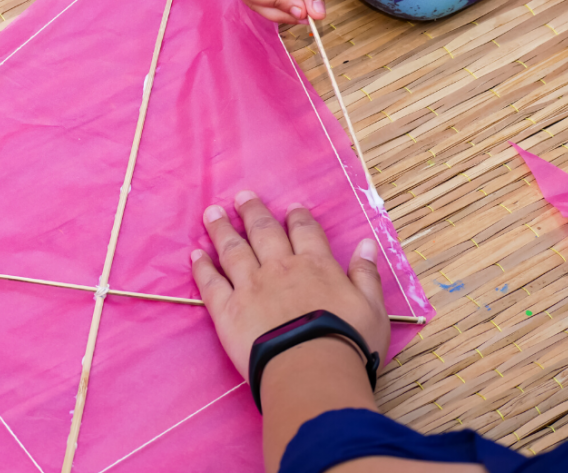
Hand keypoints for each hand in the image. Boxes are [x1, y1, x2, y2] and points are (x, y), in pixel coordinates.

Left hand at [190, 190, 388, 381]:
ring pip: (233, 249)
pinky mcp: (228, 310)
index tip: (291, 207)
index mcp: (315, 266)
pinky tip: (196, 255)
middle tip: (242, 196)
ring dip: (222, 229)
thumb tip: (367, 244)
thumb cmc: (348, 342)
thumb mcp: (372, 307)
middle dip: (253, 211)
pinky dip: (202, 267)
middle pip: (263, 231)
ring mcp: (250, 287)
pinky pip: (211, 283)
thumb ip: (366, 274)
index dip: (298, 218)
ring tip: (212, 213)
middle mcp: (280, 268)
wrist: (312, 370)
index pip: (305, 232)